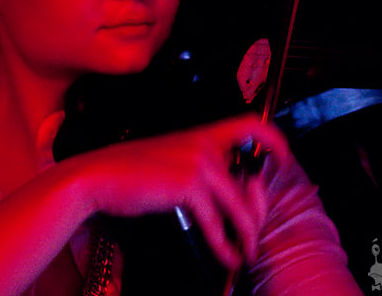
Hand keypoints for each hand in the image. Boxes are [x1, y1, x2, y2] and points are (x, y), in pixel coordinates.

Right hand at [68, 113, 290, 268]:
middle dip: (258, 212)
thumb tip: (222, 196)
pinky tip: (228, 256)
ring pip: (238, 204)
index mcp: (201, 135)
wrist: (97, 176)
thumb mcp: (170, 162)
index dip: (274, 138)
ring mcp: (199, 163)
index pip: (249, 124)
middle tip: (254, 236)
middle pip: (249, 180)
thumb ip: (198, 169)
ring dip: (247, 234)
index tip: (284, 158)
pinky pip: (217, 220)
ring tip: (246, 253)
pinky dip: (225, 244)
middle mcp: (205, 144)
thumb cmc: (128, 172)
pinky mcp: (189, 184)